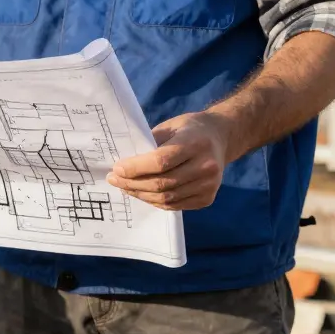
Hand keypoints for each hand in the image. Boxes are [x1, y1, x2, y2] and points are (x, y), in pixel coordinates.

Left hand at [107, 111, 233, 210]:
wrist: (220, 137)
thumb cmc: (188, 130)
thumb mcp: (169, 128)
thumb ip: (149, 145)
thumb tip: (122, 166)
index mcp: (196, 143)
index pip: (160, 161)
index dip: (135, 168)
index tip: (116, 169)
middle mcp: (206, 166)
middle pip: (162, 183)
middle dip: (132, 184)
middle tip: (114, 180)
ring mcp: (209, 185)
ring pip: (166, 198)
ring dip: (141, 194)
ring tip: (125, 187)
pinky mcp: (207, 198)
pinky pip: (174, 205)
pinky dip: (155, 202)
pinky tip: (143, 193)